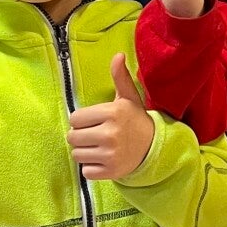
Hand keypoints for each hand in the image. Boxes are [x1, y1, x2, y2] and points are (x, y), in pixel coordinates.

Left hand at [67, 54, 156, 180]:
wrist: (153, 147)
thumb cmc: (134, 120)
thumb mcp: (128, 98)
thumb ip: (119, 77)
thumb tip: (118, 54)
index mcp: (112, 113)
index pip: (75, 119)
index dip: (82, 121)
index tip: (94, 122)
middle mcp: (110, 134)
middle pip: (72, 138)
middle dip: (81, 137)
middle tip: (96, 135)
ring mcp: (111, 154)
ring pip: (77, 155)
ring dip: (85, 152)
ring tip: (99, 148)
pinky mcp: (110, 171)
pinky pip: (85, 171)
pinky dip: (91, 168)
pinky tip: (104, 160)